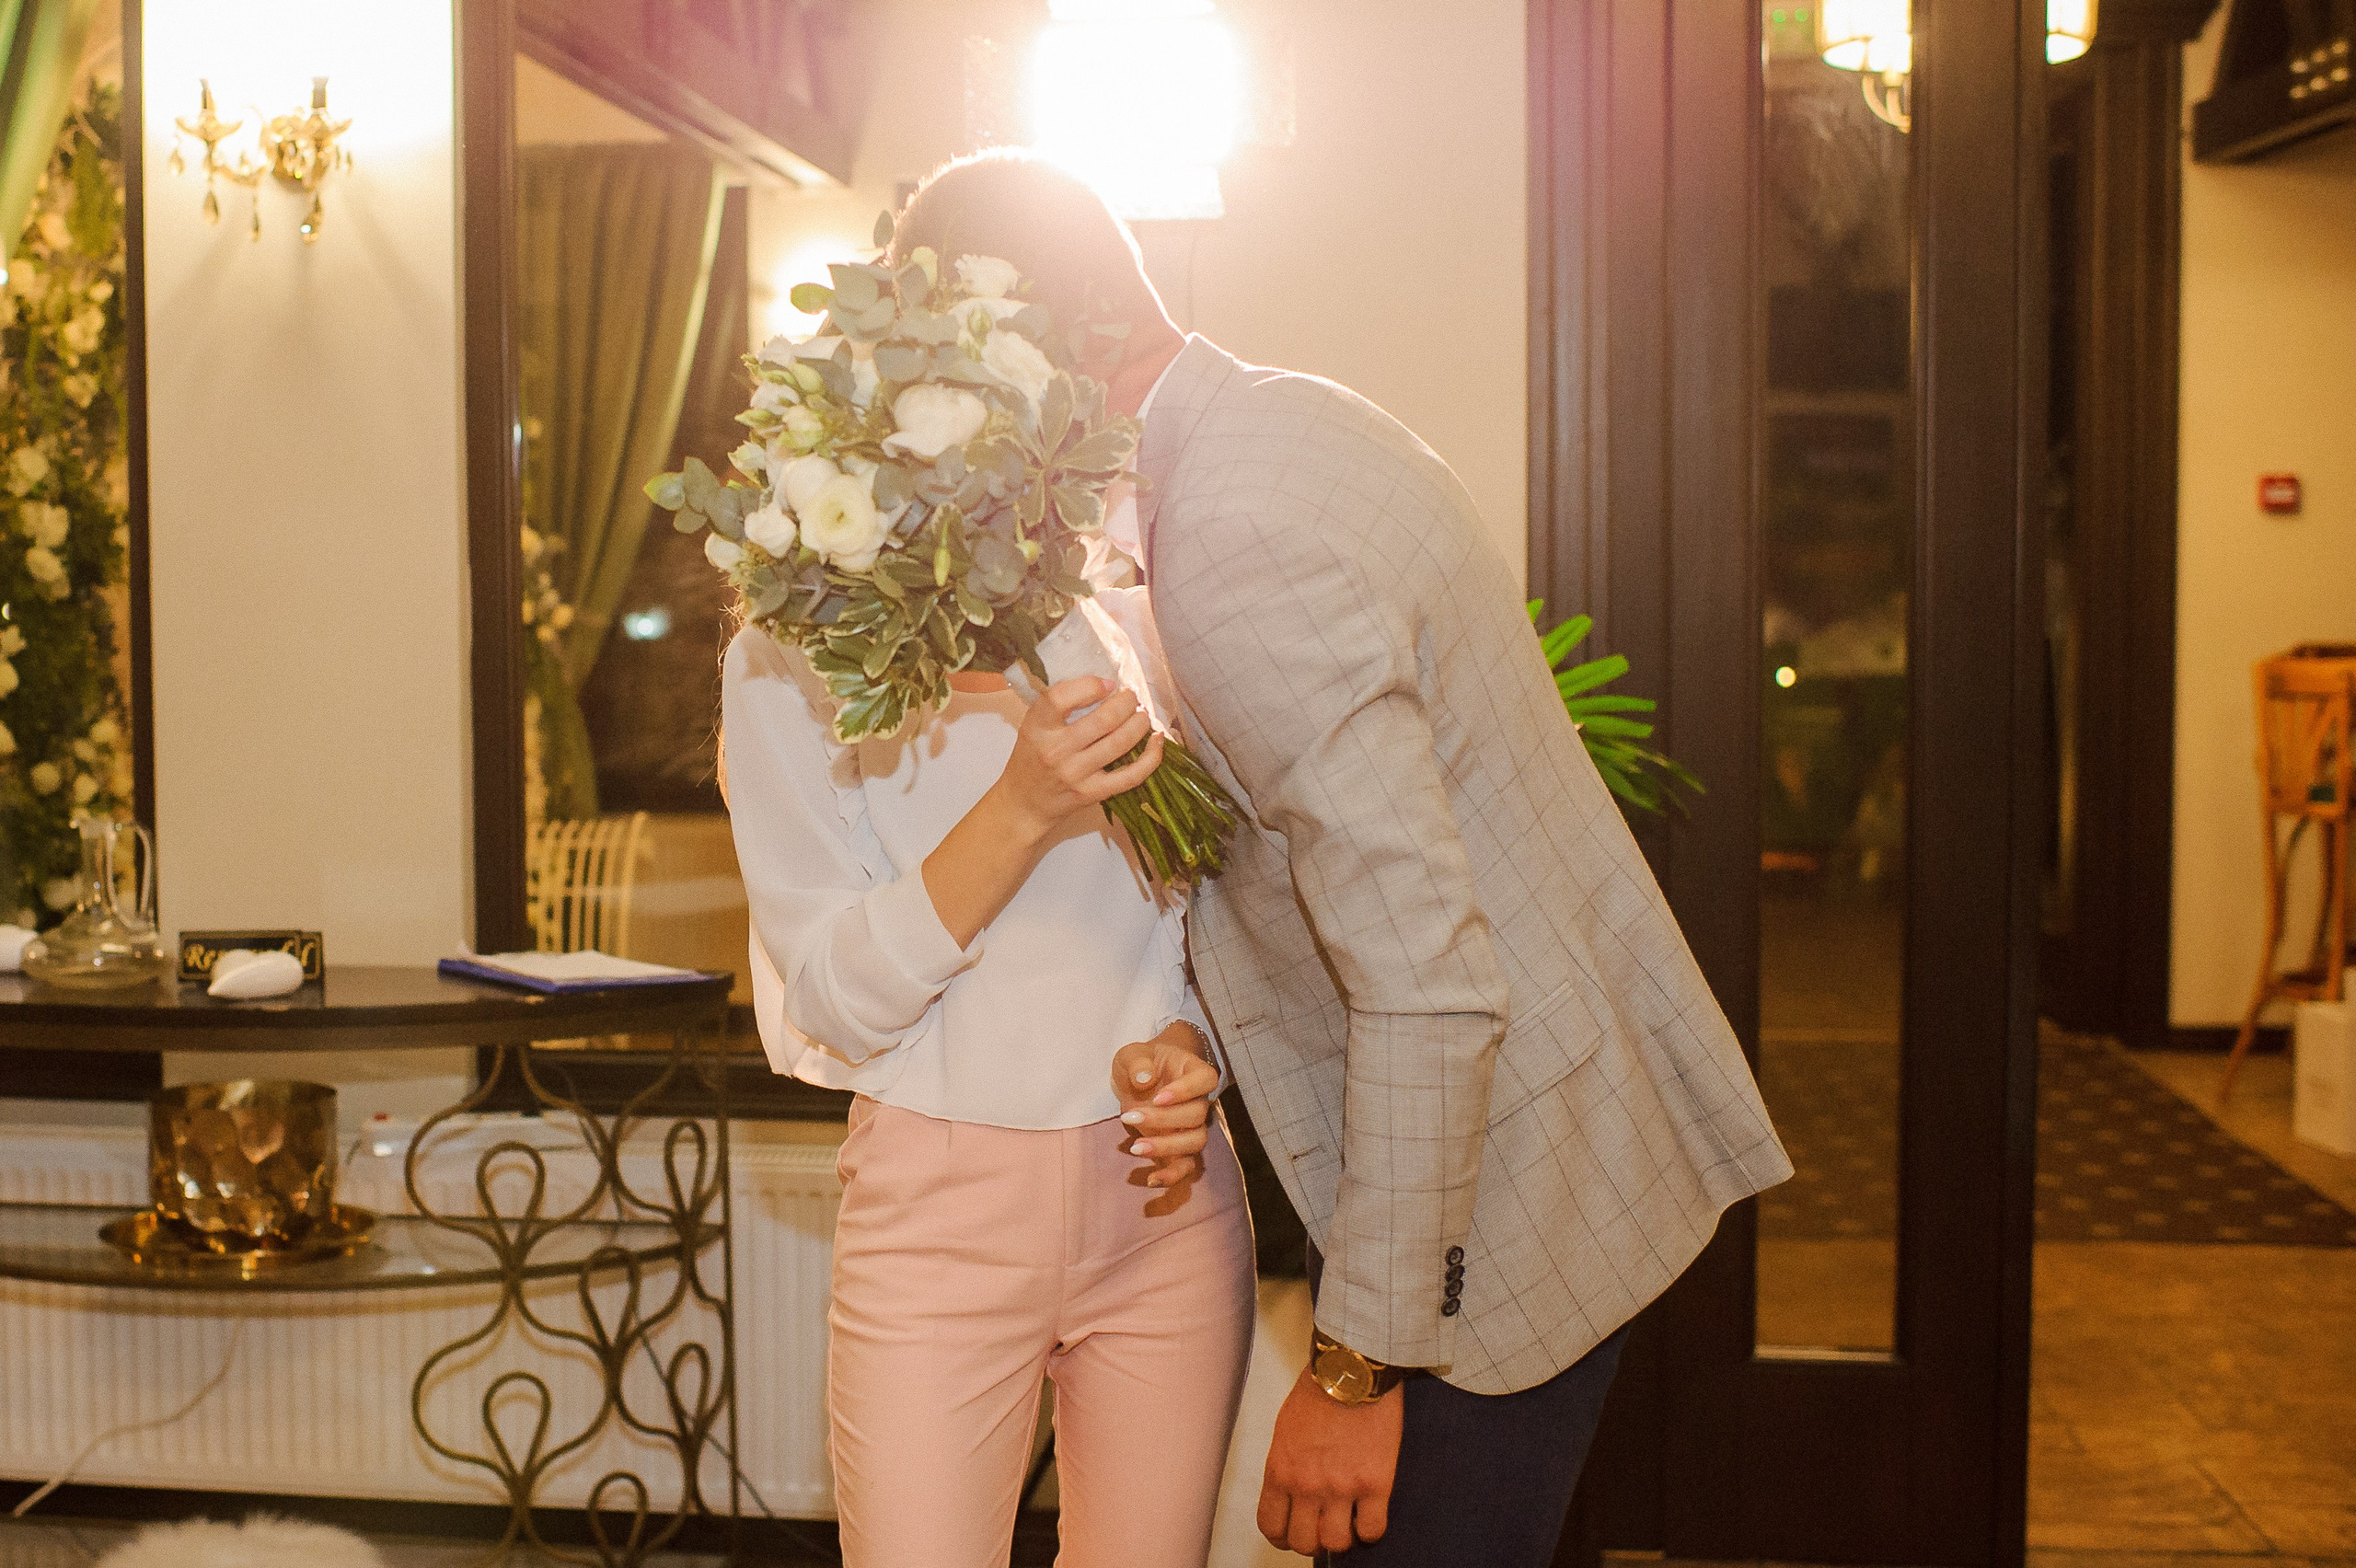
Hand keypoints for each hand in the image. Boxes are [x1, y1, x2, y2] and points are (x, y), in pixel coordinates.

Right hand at [989, 676, 1161, 844]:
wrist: (1025, 804)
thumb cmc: (1032, 758)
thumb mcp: (1034, 726)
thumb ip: (1060, 706)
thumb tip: (1107, 684)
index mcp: (1037, 727)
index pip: (1060, 698)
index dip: (1089, 685)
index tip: (1107, 684)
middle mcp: (1055, 750)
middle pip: (1103, 720)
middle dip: (1127, 702)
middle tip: (1132, 697)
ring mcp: (1075, 774)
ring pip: (1121, 743)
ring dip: (1140, 723)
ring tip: (1142, 714)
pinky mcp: (1093, 793)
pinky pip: (1131, 775)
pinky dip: (1151, 757)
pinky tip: (1157, 741)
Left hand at [1111, 1024, 1219, 1188]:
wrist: (1140, 1079)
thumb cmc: (1141, 1063)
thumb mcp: (1131, 1054)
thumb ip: (1137, 1062)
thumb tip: (1144, 1079)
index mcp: (1193, 1072)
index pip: (1206, 1080)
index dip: (1186, 1090)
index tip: (1158, 1097)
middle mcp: (1199, 1101)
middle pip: (1197, 1114)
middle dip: (1165, 1119)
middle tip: (1131, 1116)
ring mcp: (1191, 1126)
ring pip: (1195, 1141)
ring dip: (1167, 1147)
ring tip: (1136, 1148)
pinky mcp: (1179, 1147)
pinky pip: (1186, 1166)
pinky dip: (1172, 1176)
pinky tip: (1151, 1180)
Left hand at [1259, 1366, 1404, 1555]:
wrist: (1352, 1370)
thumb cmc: (1318, 1392)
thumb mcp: (1286, 1431)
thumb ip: (1286, 1466)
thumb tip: (1294, 1493)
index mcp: (1280, 1471)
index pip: (1271, 1526)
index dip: (1283, 1537)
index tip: (1293, 1533)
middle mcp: (1307, 1485)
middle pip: (1303, 1542)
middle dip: (1312, 1541)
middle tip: (1323, 1528)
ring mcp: (1341, 1487)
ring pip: (1336, 1543)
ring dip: (1342, 1538)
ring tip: (1348, 1522)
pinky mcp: (1375, 1484)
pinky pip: (1371, 1530)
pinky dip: (1370, 1530)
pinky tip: (1369, 1514)